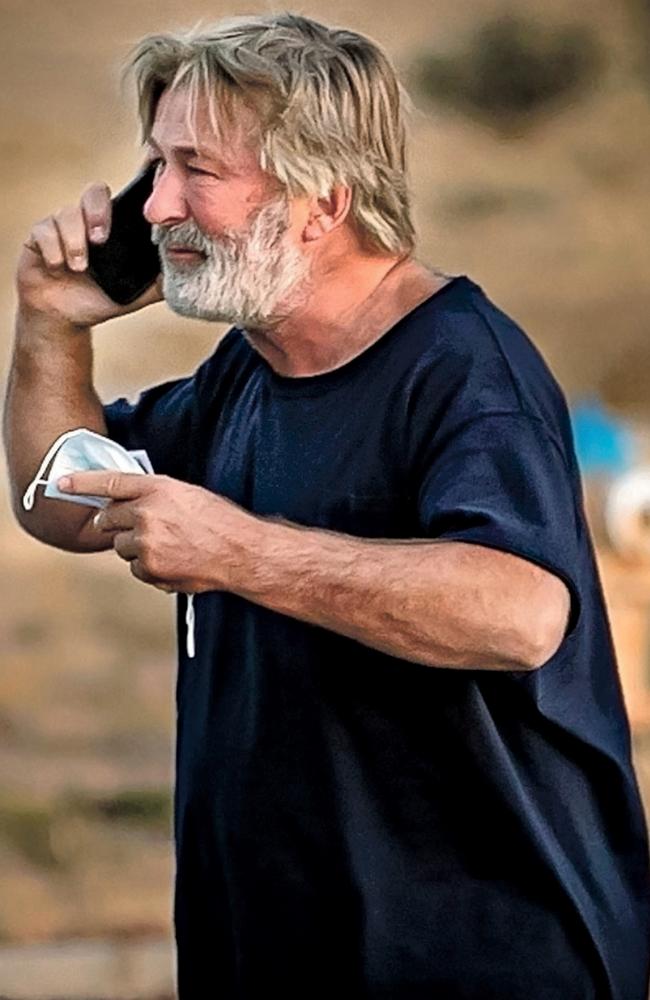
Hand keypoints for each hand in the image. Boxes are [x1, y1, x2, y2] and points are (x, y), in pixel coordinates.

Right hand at [16, 181, 162, 327]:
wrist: (67, 318)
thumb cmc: (102, 298)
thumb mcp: (137, 292)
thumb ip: (161, 280)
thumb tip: (190, 269)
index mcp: (113, 226)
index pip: (122, 197)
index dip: (133, 188)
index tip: (143, 192)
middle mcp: (88, 219)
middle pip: (94, 192)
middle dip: (98, 212)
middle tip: (101, 239)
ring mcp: (62, 225)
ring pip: (66, 213)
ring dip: (75, 241)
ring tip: (80, 267)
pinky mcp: (39, 237)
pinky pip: (44, 231)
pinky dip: (53, 250)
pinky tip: (59, 267)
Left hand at [57, 471, 255, 593]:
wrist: (240, 552)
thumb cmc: (220, 521)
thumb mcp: (187, 495)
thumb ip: (155, 496)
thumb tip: (127, 504)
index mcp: (158, 488)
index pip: (110, 482)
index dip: (82, 482)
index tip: (60, 483)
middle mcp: (147, 513)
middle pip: (108, 518)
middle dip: (114, 523)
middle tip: (135, 527)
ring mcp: (146, 543)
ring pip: (121, 546)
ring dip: (136, 547)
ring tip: (169, 547)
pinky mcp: (149, 568)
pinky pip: (135, 568)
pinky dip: (149, 568)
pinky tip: (174, 562)